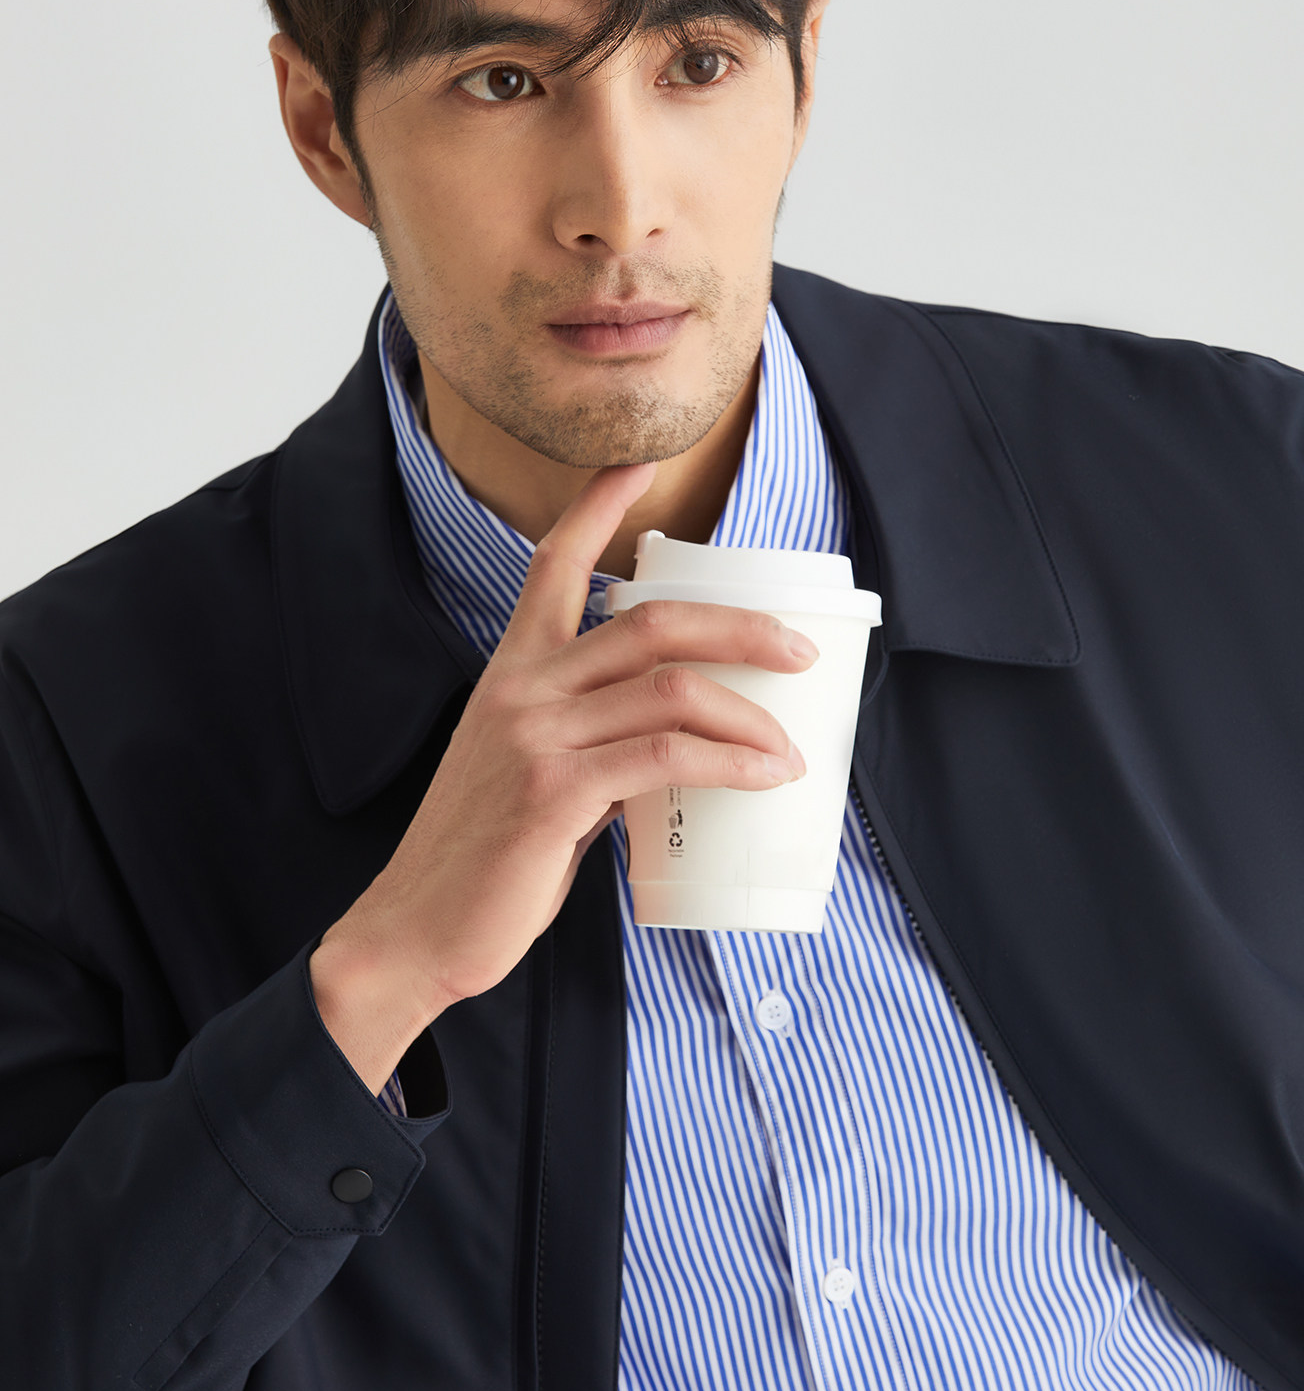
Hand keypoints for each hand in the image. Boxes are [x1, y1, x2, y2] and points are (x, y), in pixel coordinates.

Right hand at [309, 463, 812, 1091]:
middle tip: (800, 651)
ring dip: (749, 713)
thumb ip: (591, 744)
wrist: (416, 929)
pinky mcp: (554, 795)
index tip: (641, 461)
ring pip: (671, 688)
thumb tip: (670, 751)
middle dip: (741, 627)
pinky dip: (728, 763)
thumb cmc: (482, 860)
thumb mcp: (531, 775)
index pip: (554, 564)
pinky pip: (664, 759)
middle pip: (652, 620)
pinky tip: (762, 777)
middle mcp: (523, 689)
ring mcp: (537, 738)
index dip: (599, 506)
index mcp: (512, 671)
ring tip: (790, 747)